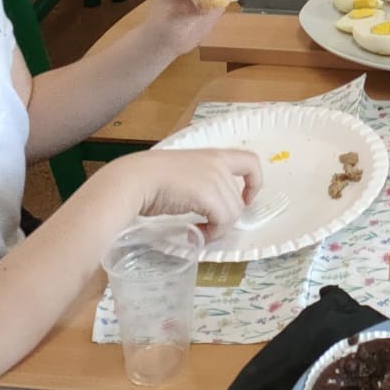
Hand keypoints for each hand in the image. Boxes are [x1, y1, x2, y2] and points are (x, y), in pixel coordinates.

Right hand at [116, 147, 263, 239]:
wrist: (135, 180)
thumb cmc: (151, 177)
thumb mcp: (184, 173)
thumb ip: (201, 183)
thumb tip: (207, 211)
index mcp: (214, 155)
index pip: (250, 161)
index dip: (254, 182)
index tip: (245, 199)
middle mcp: (218, 164)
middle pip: (238, 199)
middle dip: (225, 218)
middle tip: (205, 227)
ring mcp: (214, 179)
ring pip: (232, 213)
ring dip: (217, 228)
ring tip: (196, 231)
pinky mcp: (208, 195)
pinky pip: (222, 220)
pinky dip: (211, 233)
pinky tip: (193, 233)